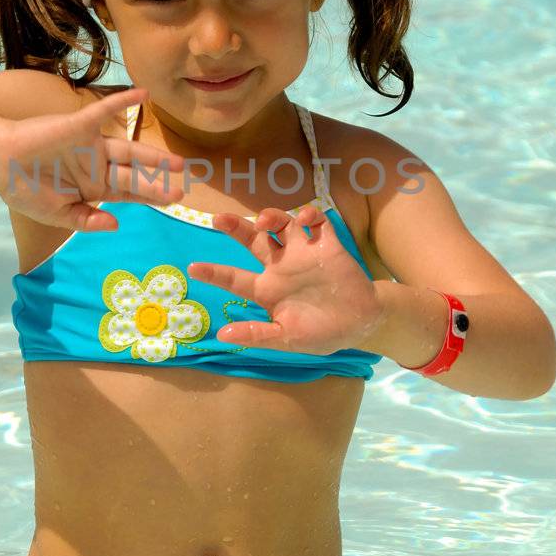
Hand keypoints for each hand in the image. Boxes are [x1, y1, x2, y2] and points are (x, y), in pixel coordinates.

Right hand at [0, 87, 186, 233]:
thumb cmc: (23, 190)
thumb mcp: (57, 214)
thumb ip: (86, 220)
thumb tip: (116, 225)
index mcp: (93, 187)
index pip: (129, 193)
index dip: (151, 197)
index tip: (174, 201)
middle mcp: (97, 166)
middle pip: (135, 174)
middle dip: (158, 181)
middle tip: (183, 187)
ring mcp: (90, 146)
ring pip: (128, 149)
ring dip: (152, 154)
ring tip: (177, 161)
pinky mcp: (78, 126)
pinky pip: (104, 112)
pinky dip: (124, 102)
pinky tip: (144, 94)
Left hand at [187, 204, 383, 355]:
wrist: (361, 324)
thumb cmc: (321, 333)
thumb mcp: (287, 339)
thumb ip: (257, 335)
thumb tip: (222, 336)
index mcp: (267, 290)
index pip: (235, 278)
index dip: (214, 272)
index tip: (193, 268)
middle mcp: (281, 266)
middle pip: (253, 240)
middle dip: (236, 227)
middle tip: (218, 219)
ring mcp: (304, 254)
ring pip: (282, 225)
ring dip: (272, 217)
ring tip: (267, 221)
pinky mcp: (328, 246)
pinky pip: (317, 223)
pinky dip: (310, 216)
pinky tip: (305, 220)